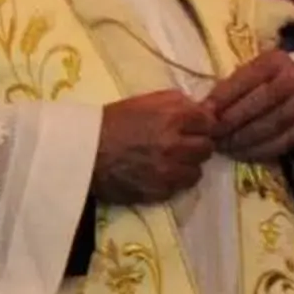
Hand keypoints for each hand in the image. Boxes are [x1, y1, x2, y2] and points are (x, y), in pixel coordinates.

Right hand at [91, 92, 215, 205]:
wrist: (83, 152)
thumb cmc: (111, 122)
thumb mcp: (143, 101)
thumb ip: (177, 102)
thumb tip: (203, 110)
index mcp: (173, 117)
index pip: (210, 122)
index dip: (202, 124)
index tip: (193, 126)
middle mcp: (176, 145)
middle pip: (207, 148)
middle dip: (196, 144)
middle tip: (181, 144)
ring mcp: (169, 171)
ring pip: (197, 171)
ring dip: (187, 166)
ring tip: (170, 161)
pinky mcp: (160, 191)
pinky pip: (180, 187)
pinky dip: (173, 181)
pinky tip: (159, 173)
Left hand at [205, 51, 293, 162]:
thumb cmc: (269, 81)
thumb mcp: (254, 72)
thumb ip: (233, 85)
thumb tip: (205, 108)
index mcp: (274, 62)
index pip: (245, 80)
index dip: (223, 98)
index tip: (204, 114)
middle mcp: (293, 80)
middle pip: (258, 104)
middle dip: (230, 122)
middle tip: (211, 136)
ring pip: (269, 126)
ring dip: (242, 140)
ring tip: (223, 147)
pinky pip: (281, 142)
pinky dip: (258, 151)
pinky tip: (240, 154)